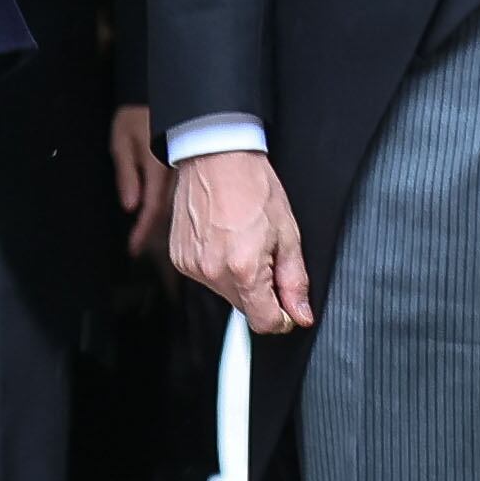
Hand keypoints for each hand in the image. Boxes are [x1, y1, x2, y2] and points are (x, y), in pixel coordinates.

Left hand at [109, 103, 174, 261]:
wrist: (162, 89)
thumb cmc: (139, 112)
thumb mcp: (122, 141)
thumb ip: (127, 174)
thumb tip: (130, 206)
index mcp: (159, 167)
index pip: (152, 208)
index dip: (142, 232)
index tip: (133, 249)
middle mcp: (176, 172)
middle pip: (168, 211)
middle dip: (154, 232)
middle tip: (139, 247)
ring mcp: (184, 168)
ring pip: (176, 201)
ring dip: (162, 218)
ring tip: (149, 234)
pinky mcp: (188, 162)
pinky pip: (180, 189)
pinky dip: (170, 201)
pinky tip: (164, 208)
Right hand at [170, 147, 313, 333]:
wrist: (217, 158)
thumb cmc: (253, 186)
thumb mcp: (288, 233)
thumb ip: (295, 281)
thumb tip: (300, 313)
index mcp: (244, 269)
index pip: (264, 322)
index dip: (281, 317)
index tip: (286, 304)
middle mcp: (213, 272)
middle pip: (244, 308)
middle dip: (260, 291)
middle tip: (264, 254)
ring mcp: (192, 266)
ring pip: (224, 293)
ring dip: (237, 278)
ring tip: (241, 241)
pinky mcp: (179, 258)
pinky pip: (205, 276)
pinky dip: (218, 265)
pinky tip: (224, 239)